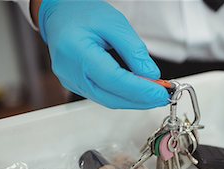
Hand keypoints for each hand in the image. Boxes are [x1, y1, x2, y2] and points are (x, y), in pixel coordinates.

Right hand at [36, 0, 168, 108]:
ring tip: (154, 95)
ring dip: (133, 101)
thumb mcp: (114, 23)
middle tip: (162, 96)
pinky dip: (122, 96)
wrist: (61, 14)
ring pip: (108, 100)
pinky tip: (137, 92)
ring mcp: (71, 81)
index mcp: (76, 53)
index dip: (140, 90)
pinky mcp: (76, 85)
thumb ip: (134, 51)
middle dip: (140, 100)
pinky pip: (102, 96)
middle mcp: (70, 72)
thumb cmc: (82, 13)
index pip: (114, 80)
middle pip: (111, 97)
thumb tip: (151, 75)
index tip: (160, 92)